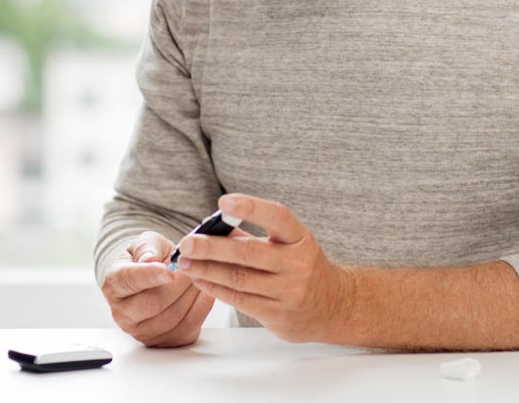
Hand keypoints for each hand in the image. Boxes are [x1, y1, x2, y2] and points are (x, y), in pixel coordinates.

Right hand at [100, 230, 214, 346]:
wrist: (156, 277)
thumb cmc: (149, 258)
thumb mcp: (146, 242)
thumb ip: (147, 248)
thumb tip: (149, 260)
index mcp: (114, 284)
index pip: (128, 281)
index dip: (150, 276)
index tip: (169, 271)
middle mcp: (122, 312)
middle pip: (153, 303)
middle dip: (179, 284)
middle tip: (193, 267)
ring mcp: (141, 331)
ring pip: (172, 317)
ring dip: (191, 295)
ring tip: (199, 276)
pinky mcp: (163, 341)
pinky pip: (186, 328)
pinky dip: (200, 308)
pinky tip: (204, 292)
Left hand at [175, 195, 353, 343]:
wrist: (333, 306)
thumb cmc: (303, 267)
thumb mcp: (289, 245)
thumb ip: (253, 236)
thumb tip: (212, 229)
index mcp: (300, 239)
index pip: (278, 217)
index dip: (251, 208)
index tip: (224, 202)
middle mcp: (297, 265)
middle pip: (249, 253)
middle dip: (213, 247)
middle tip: (187, 243)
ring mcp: (288, 292)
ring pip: (239, 279)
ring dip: (207, 270)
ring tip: (185, 263)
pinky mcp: (277, 315)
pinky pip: (240, 300)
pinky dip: (216, 288)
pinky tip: (200, 279)